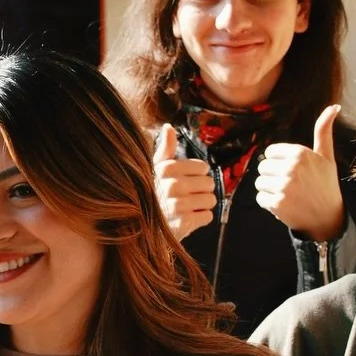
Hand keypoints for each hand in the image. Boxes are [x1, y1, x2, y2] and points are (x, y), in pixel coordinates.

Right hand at [152, 123, 215, 239]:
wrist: (144, 230)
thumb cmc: (154, 195)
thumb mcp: (156, 170)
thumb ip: (165, 149)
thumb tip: (168, 126)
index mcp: (167, 168)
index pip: (203, 168)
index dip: (196, 177)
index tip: (183, 183)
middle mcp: (172, 184)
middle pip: (210, 184)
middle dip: (201, 192)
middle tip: (186, 199)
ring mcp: (177, 205)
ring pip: (211, 200)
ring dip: (202, 206)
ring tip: (187, 209)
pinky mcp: (183, 223)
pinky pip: (208, 216)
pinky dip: (200, 220)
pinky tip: (186, 220)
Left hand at [255, 104, 345, 238]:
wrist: (328, 217)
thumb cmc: (326, 184)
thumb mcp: (326, 156)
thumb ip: (323, 131)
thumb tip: (333, 106)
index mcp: (300, 153)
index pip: (270, 152)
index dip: (279, 162)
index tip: (293, 171)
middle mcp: (291, 168)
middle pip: (263, 167)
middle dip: (273, 176)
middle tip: (291, 185)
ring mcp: (283, 187)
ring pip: (259, 183)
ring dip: (270, 190)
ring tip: (287, 194)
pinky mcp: (277, 203)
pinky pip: (260, 198)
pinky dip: (268, 203)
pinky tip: (284, 204)